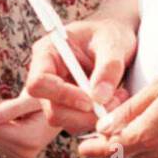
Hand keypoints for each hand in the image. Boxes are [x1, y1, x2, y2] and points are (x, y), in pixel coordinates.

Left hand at [0, 93, 58, 157]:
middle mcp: (25, 155)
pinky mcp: (18, 157)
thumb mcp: (30, 97)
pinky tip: (20, 125)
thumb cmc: (45, 99)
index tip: (16, 104)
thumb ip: (9, 109)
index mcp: (30, 140)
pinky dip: (2, 128)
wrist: (59, 110)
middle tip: (19, 110)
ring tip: (21, 116)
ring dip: (0, 121)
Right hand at [25, 15, 137, 133]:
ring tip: (119, 97)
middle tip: (114, 103)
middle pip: (51, 109)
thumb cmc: (111, 34)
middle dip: (83, 114)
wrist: (116, 41)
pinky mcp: (70, 106)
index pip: (39, 82)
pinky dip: (98, 118)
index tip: (90, 101)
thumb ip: (108, 67)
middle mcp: (47, 76)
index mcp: (47, 53)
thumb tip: (99, 97)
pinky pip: (79, 123)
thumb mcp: (113, 43)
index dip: (62, 95)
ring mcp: (57, 94)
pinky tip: (115, 101)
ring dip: (94, 117)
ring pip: (66, 121)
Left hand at [77, 58, 157, 157]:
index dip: (96, 147)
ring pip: (152, 151)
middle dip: (116, 141)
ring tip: (138, 118)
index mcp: (152, 132)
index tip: (82, 147)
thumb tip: (105, 125)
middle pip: (132, 151)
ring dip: (141, 139)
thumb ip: (133, 107)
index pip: (114, 147)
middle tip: (103, 128)